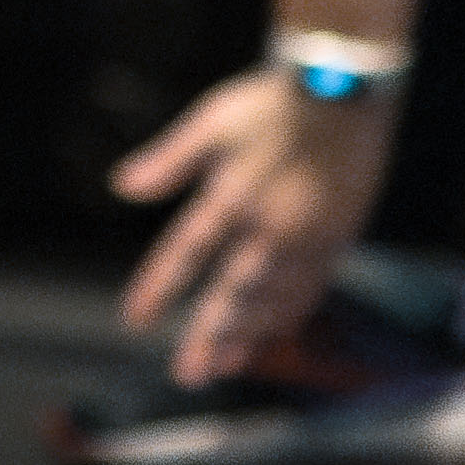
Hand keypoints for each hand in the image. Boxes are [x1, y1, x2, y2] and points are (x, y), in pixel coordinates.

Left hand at [106, 67, 391, 383]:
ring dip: (249, 336)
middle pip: (233, 294)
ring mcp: (308, 237)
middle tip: (189, 374)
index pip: (186, 253)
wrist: (344, 90)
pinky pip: (311, 288)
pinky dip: (290, 315)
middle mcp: (270, 226)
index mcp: (232, 196)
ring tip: (227, 366)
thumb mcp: (212, 122)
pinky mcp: (338, 238)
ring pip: (274, 300)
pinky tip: (276, 332)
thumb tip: (120, 186)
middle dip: (209, 337)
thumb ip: (169, 161)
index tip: (135, 320)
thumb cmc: (271, 102)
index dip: (160, 287)